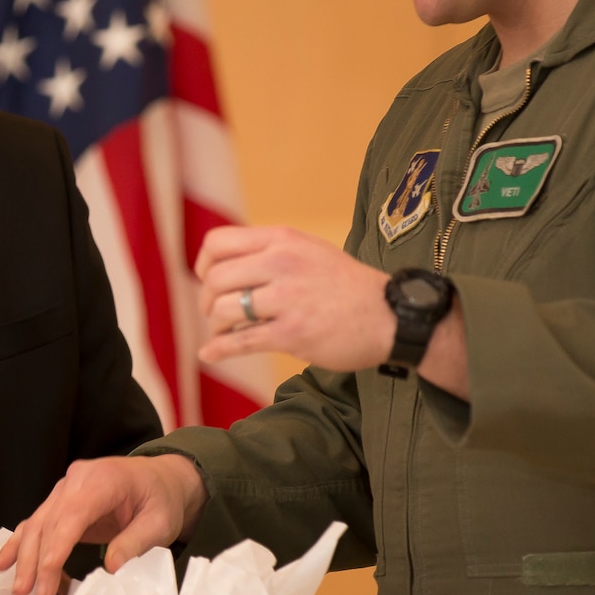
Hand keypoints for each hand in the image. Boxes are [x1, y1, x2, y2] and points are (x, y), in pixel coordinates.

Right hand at [0, 455, 207, 594]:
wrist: (161, 479)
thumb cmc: (162, 500)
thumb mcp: (160, 523)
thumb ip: (135, 543)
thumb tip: (110, 568)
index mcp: (103, 480)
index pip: (71, 516)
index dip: (55, 550)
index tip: (45, 581)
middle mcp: (77, 479)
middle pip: (48, 521)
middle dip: (34, 560)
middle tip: (28, 594)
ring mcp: (66, 488)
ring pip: (37, 522)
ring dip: (24, 556)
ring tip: (18, 589)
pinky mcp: (61, 500)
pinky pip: (39, 521)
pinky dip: (23, 543)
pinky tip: (4, 563)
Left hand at [194, 225, 394, 370]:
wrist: (389, 315)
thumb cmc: (348, 286)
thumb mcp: (310, 250)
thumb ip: (272, 252)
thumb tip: (228, 265)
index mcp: (283, 240)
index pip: (218, 243)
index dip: (204, 264)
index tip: (209, 280)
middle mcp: (281, 264)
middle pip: (216, 278)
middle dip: (206, 300)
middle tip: (214, 312)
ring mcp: (286, 299)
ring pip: (223, 310)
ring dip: (216, 325)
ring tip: (224, 331)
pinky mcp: (291, 334)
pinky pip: (241, 341)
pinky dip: (219, 350)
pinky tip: (210, 354)